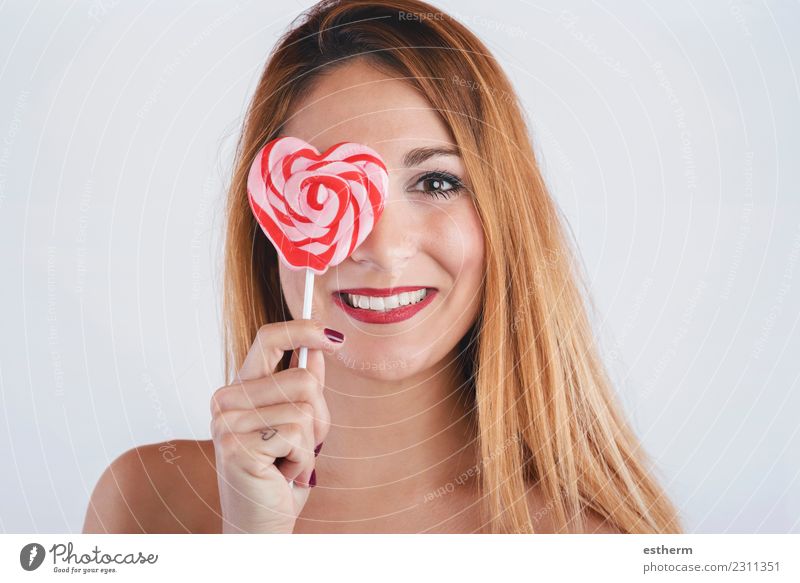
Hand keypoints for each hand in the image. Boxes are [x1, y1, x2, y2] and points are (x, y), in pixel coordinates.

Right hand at [210, 319, 342, 532]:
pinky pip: (297, 437)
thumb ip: (305, 387)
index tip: (334, 337)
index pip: (268, 338)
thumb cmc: (278, 475)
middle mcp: (227, 399)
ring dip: (310, 444)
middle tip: (300, 448)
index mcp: (240, 389)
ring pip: (305, 410)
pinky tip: (281, 475)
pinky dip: (302, 461)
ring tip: (287, 463)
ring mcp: (228, 422)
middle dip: (319, 417)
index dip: (303, 330)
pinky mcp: (237, 445)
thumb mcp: (298, 425)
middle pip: (304, 379)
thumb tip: (320, 348)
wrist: (260, 525)